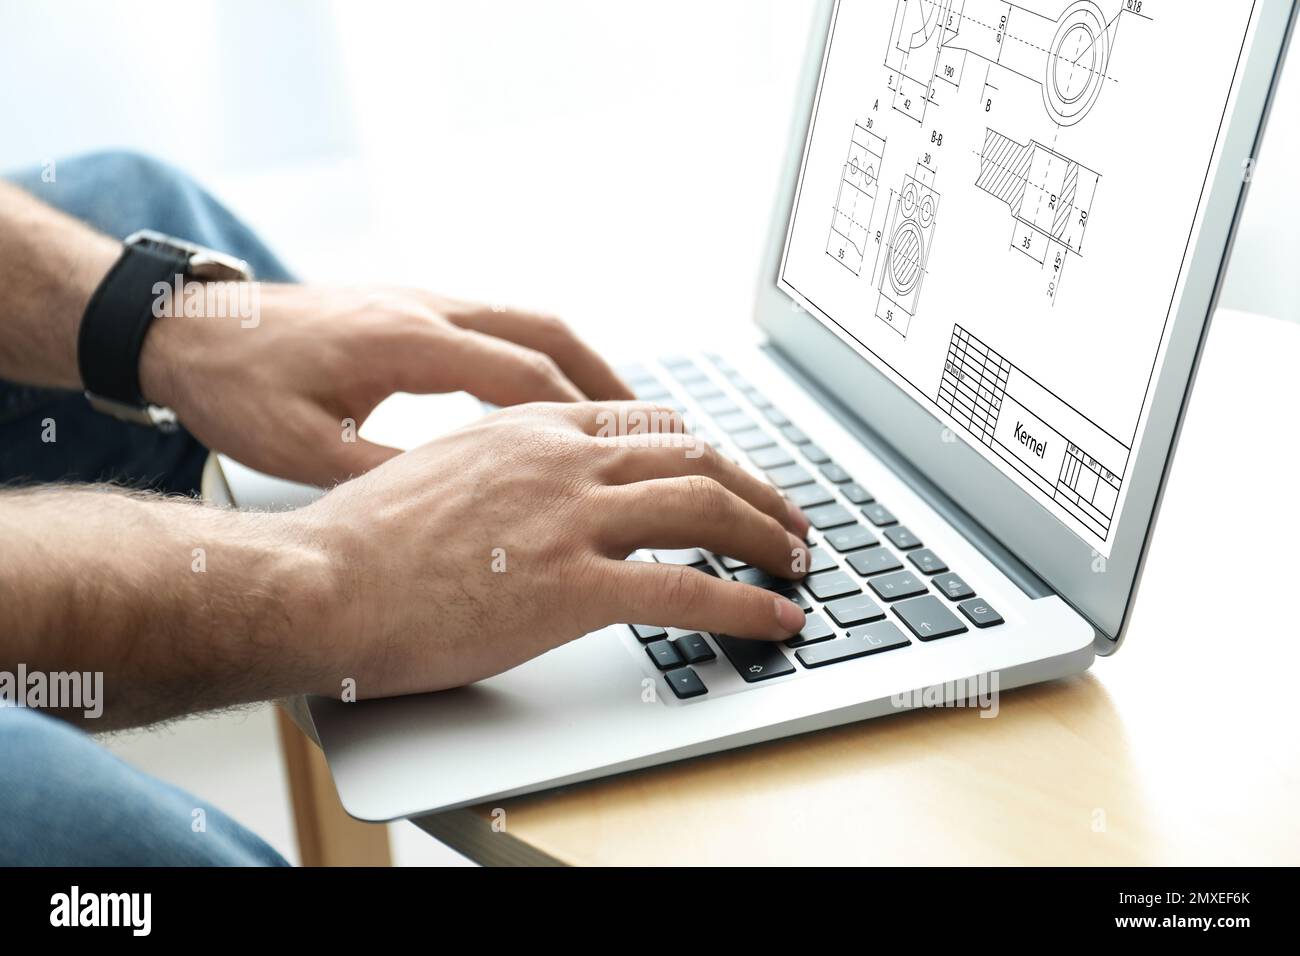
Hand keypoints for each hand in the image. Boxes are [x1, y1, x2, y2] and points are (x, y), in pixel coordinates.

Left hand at [138, 284, 633, 484]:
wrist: (186, 327)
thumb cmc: (237, 388)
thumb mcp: (303, 449)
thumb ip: (384, 477)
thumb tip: (459, 514)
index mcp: (405, 342)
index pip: (522, 375)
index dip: (582, 419)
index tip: (629, 458)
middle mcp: (425, 310)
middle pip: (546, 333)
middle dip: (607, 380)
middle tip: (656, 428)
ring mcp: (421, 302)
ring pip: (529, 322)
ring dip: (582, 363)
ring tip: (622, 412)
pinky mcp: (410, 309)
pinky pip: (499, 325)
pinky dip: (541, 358)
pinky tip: (550, 398)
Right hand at [290, 402, 812, 696]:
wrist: (316, 581)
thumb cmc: (361, 541)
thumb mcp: (441, 473)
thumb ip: (503, 473)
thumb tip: (529, 497)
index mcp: (532, 429)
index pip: (648, 423)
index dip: (703, 451)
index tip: (729, 475)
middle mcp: (563, 458)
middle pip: (694, 455)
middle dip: (754, 487)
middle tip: (787, 519)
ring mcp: (571, 518)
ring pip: (705, 506)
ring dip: (767, 534)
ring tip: (800, 562)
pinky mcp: (571, 586)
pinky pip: (687, 589)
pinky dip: (746, 604)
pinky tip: (777, 618)